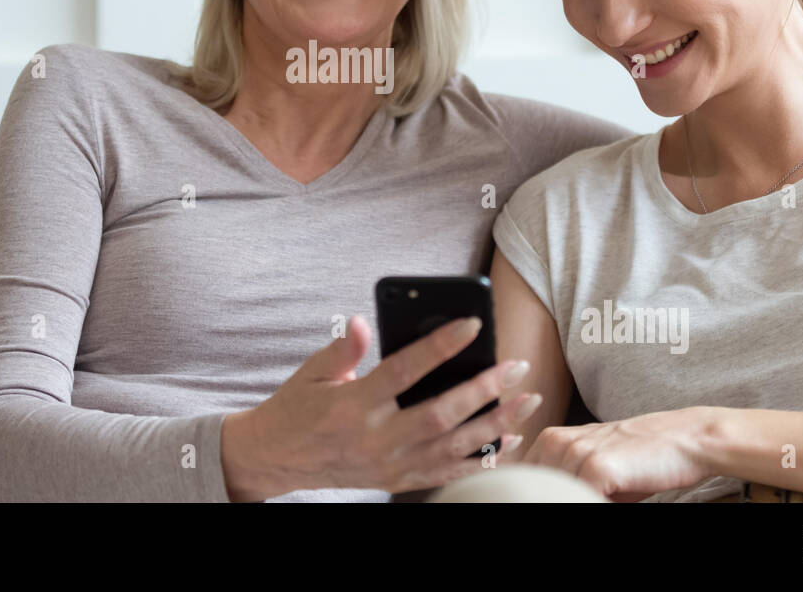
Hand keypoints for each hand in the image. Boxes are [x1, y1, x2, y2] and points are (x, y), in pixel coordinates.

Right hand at [222, 314, 540, 499]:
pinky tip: (506, 442)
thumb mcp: (312, 371)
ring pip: (452, 446)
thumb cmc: (298, 407)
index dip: (440, 345)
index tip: (471, 324)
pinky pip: (446, 472)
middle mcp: (375, 438)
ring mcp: (389, 464)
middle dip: (484, 390)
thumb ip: (343, 348)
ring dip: (494, 426)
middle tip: (515, 367)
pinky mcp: (396, 480)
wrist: (277, 458)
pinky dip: (479, 459)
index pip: (405, 370)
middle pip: (440, 413)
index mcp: (354, 404)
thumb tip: (363, 322)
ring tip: (525, 402)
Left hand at [521, 406, 717, 501]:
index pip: (521, 476)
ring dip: (573, 500)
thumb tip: (542, 497)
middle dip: (547, 498)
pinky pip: (580, 499)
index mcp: (552, 440)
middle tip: (583, 497)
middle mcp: (558, 442)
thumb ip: (565, 480)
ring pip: (554, 494)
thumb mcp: (593, 468)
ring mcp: (576, 453)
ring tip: (598, 497)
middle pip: (534, 488)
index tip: (526, 498)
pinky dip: (591, 503)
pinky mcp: (596, 467)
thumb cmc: (642, 460)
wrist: (685, 439)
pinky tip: (611, 501)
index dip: (527, 491)